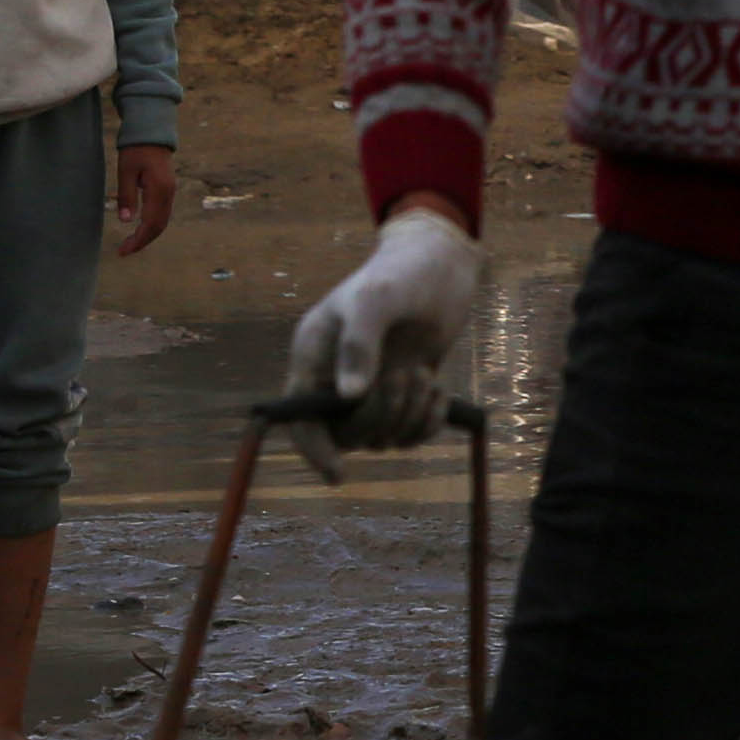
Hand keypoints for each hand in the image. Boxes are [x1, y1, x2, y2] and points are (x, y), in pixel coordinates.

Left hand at [111, 142, 177, 255]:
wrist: (152, 134)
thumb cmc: (136, 150)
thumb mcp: (125, 171)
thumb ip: (126, 196)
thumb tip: (126, 221)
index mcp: (159, 190)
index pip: (151, 223)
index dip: (138, 239)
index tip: (123, 250)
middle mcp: (169, 194)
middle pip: (159, 226)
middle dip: (143, 241)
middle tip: (124, 251)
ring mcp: (170, 193)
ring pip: (162, 221)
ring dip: (147, 235)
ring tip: (130, 243)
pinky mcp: (167, 191)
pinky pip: (162, 214)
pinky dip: (152, 226)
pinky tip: (140, 228)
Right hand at [284, 204, 484, 446]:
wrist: (439, 266)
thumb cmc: (400, 275)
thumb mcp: (375, 300)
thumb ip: (358, 344)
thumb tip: (347, 397)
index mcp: (313, 358)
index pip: (300, 420)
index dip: (313, 451)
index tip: (338, 474)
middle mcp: (336, 379)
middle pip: (347, 434)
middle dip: (382, 414)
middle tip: (407, 376)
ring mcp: (372, 389)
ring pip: (383, 436)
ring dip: (409, 414)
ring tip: (423, 373)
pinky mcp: (404, 394)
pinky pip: (411, 432)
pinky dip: (428, 420)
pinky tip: (440, 389)